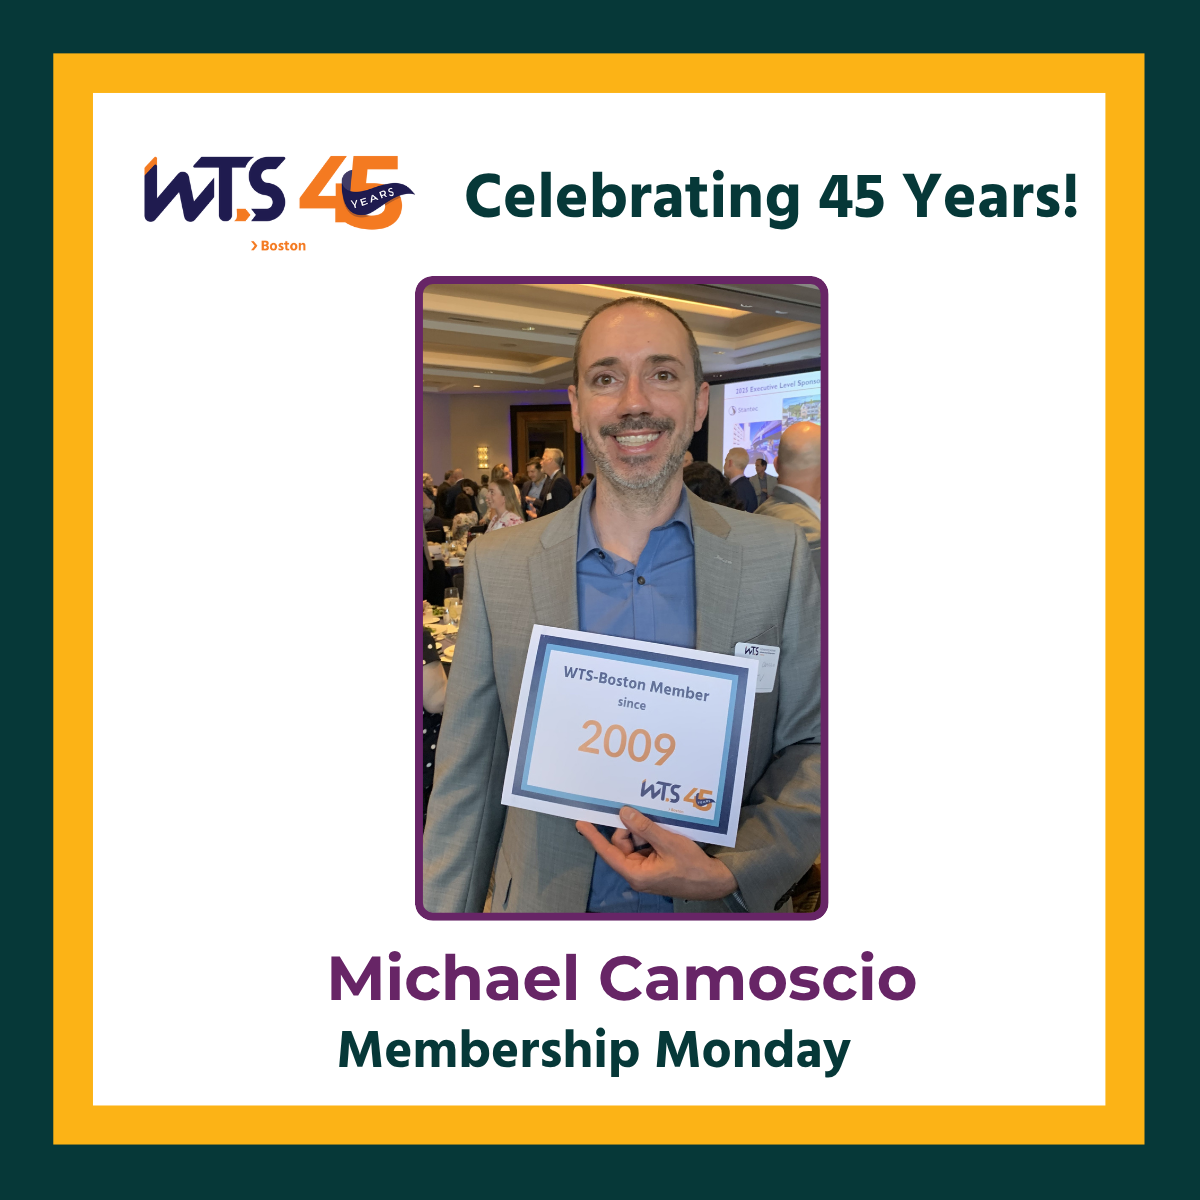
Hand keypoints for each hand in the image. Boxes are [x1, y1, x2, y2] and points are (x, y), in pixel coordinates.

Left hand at [576, 807, 736, 901]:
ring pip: (633, 843)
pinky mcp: (653, 865)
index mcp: (636, 873)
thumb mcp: (668, 843)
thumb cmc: (692, 867)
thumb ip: (645, 828)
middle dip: (632, 829)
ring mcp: (644, 869)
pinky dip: (650, 837)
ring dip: (644, 832)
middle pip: (622, 843)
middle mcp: (636, 872)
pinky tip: (663, 833)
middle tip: (646, 819)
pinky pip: (644, 845)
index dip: (594, 836)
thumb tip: (624, 813)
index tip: (581, 822)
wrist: (713, 881)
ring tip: (662, 830)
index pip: (608, 852)